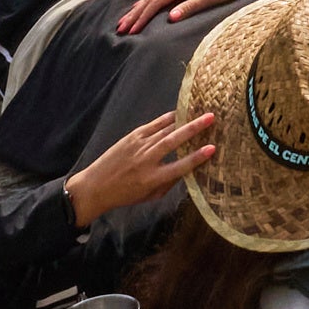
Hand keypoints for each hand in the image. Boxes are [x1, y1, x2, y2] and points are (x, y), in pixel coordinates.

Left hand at [65, 103, 218, 222]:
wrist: (96, 186)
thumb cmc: (125, 194)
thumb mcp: (150, 196)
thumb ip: (169, 183)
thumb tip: (188, 168)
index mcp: (152, 178)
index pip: (180, 166)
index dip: (197, 157)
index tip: (212, 148)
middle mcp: (147, 160)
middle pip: (174, 141)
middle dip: (194, 128)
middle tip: (211, 118)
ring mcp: (139, 146)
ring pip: (165, 129)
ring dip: (184, 120)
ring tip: (200, 112)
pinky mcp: (132, 136)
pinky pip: (154, 125)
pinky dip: (167, 118)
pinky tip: (179, 113)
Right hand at [110, 0, 261, 37]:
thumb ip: (191, 6)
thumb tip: (170, 18)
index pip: (157, 1)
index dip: (143, 16)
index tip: (131, 30)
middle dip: (135, 13)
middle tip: (121, 28)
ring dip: (139, 7)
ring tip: (126, 19)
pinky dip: (149, 0)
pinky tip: (143, 4)